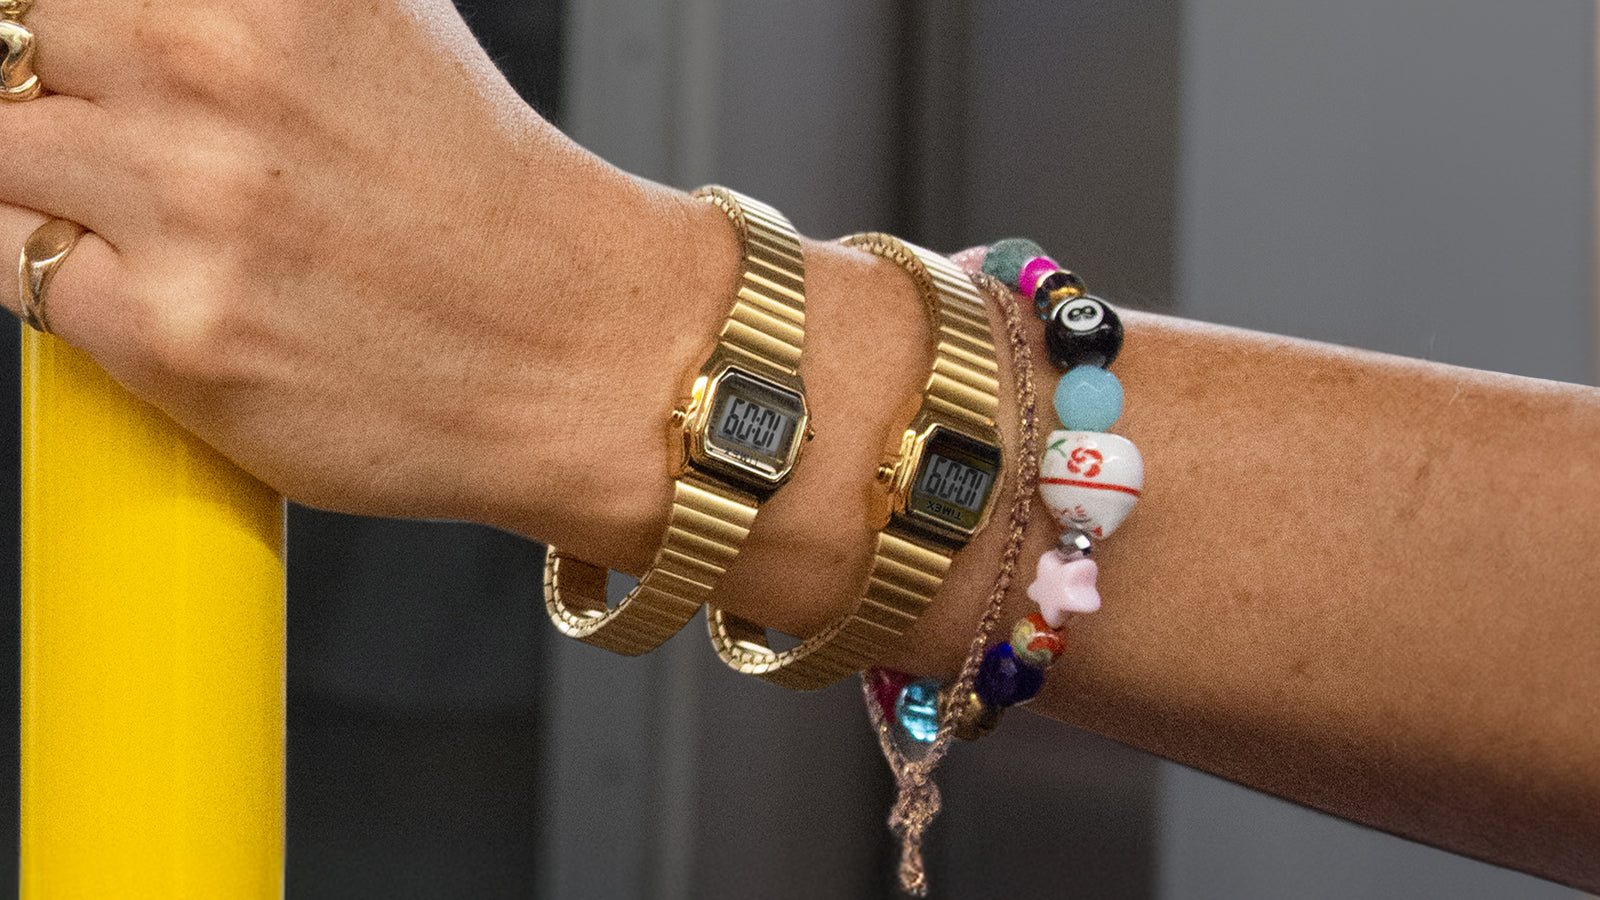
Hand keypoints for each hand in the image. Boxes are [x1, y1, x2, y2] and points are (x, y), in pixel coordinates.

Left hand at [0, 0, 727, 547]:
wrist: (579, 351)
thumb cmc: (487, 200)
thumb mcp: (374, 16)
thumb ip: (238, 3)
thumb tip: (101, 15)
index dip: (57, 28)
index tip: (73, 58)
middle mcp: (215, 63)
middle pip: (4, 45)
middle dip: (49, 91)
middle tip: (123, 133)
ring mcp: (184, 200)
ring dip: (42, 184)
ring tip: (142, 211)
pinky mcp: (167, 331)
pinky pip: (11, 273)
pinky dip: (57, 274)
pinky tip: (153, 281)